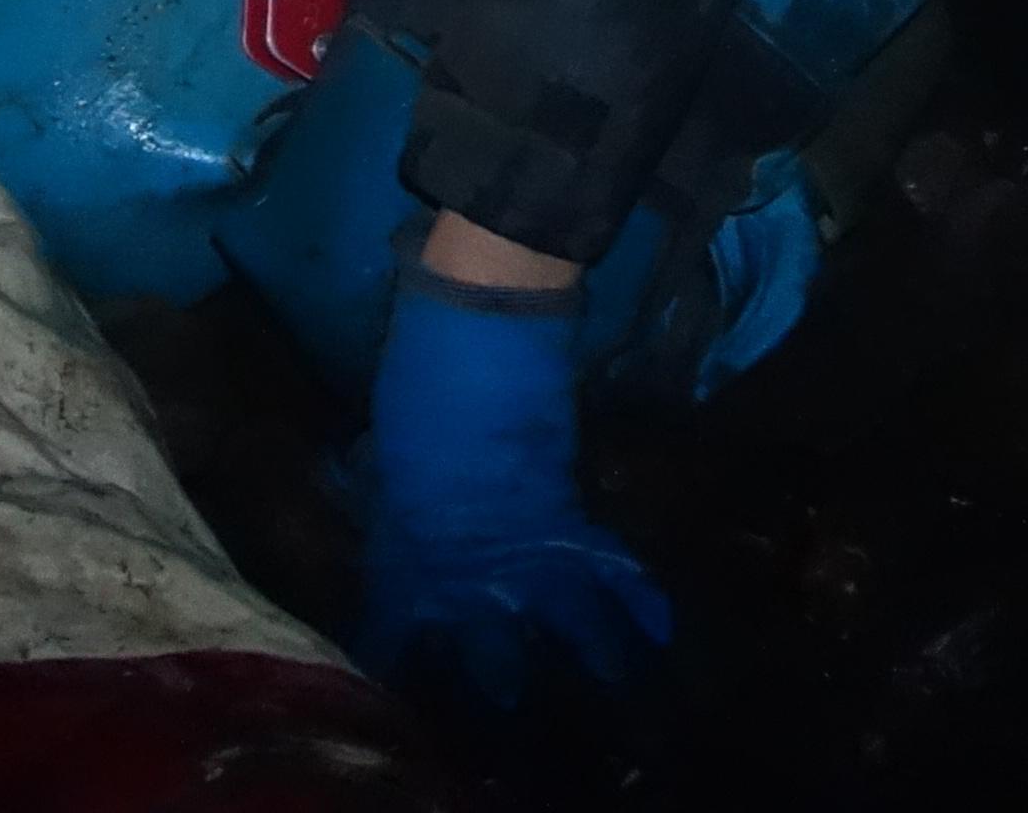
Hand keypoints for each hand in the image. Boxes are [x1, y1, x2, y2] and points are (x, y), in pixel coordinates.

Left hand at [356, 272, 674, 706]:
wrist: (481, 323)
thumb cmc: (420, 376)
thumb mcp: (389, 442)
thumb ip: (389, 488)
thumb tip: (369, 496)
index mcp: (413, 541)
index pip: (397, 615)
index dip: (392, 646)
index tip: (387, 669)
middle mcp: (473, 560)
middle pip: (484, 637)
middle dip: (493, 674)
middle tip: (506, 704)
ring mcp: (529, 540)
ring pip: (559, 618)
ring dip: (585, 653)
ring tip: (609, 688)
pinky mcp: (572, 509)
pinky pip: (607, 562)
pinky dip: (635, 594)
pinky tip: (659, 627)